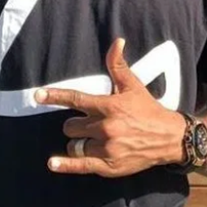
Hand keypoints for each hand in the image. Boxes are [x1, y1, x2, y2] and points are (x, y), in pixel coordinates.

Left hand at [34, 38, 186, 176]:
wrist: (168, 137)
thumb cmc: (148, 109)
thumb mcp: (133, 86)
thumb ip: (119, 65)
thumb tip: (116, 41)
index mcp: (109, 106)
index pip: (76, 99)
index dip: (55, 96)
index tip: (38, 95)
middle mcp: (106, 127)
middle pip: (71, 126)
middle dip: (76, 124)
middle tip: (89, 124)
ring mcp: (106, 148)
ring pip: (75, 144)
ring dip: (78, 142)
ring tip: (92, 140)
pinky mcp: (108, 165)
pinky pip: (80, 165)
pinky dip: (65, 164)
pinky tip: (53, 163)